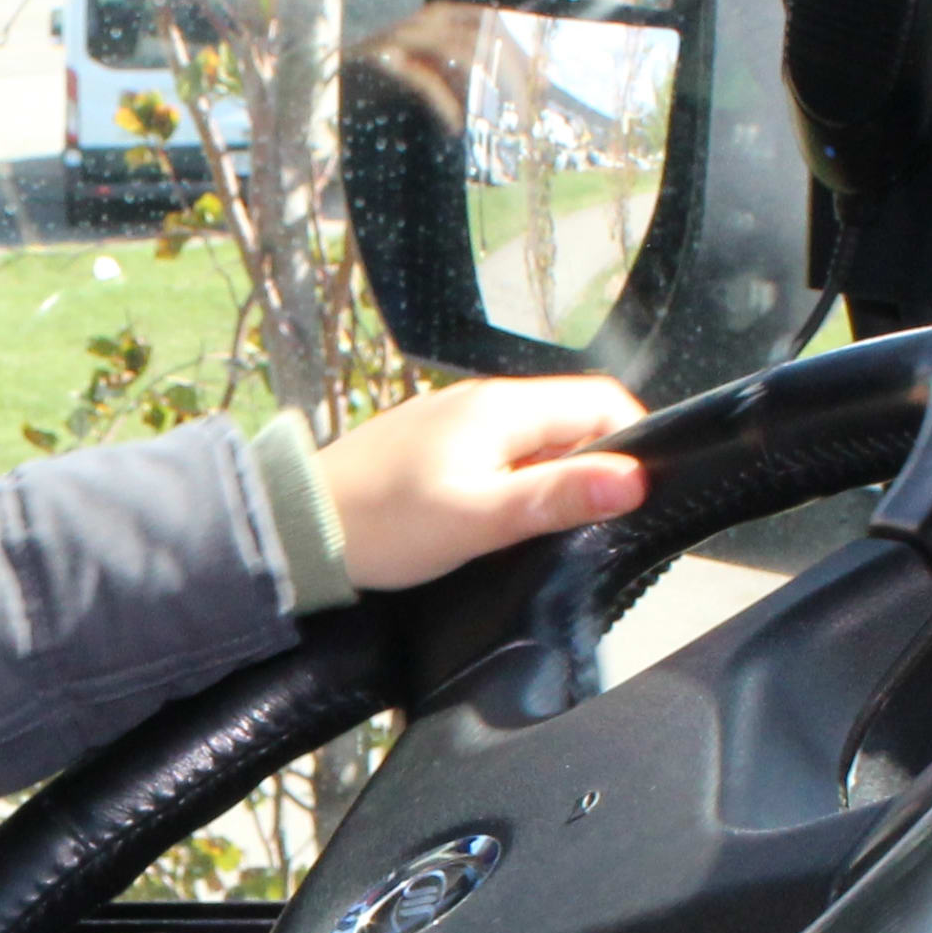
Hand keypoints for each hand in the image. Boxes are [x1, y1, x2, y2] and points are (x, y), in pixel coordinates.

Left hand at [314, 375, 647, 592]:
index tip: (638, 496)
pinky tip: (497, 524)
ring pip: (533, 442)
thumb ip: (556, 497)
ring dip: (552, 479)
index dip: (634, 443)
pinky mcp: (431, 448)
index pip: (602, 401)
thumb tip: (633, 480)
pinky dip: (513, 484)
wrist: (294, 531)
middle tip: (592, 525)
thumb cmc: (383, 525)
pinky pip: (496, 456)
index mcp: (501, 406)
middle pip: (570, 421)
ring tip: (544, 531)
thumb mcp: (479, 518)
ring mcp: (454, 422)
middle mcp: (481, 401)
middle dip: (594, 467)